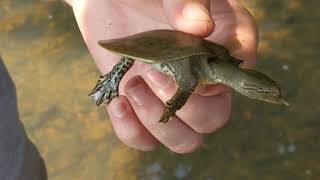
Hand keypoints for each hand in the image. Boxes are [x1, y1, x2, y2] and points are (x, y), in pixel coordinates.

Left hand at [68, 0, 257, 152]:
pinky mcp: (140, 106)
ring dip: (158, 120)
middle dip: (183, 104)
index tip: (191, 54)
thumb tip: (199, 27)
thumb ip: (190, 0)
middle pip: (212, 119)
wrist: (111, 2)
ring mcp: (169, 97)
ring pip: (185, 140)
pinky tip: (119, 103)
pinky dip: (132, 131)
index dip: (222, 77)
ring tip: (132, 85)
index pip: (242, 76)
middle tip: (152, 72)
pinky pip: (145, 141)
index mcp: (219, 48)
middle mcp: (199, 79)